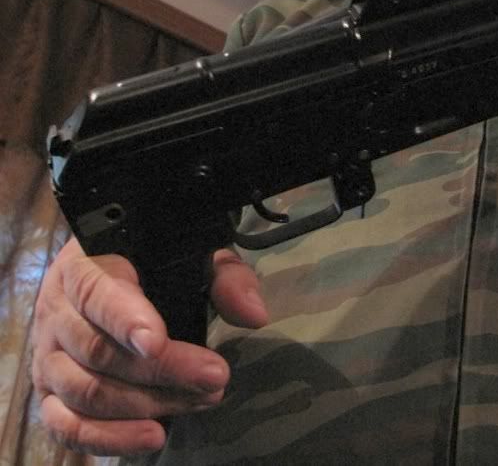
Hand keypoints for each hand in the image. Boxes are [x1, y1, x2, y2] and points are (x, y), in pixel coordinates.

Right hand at [31, 238, 267, 455]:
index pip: (97, 293)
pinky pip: (67, 427)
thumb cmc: (156, 263)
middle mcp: (55, 313)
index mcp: (85, 267)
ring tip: (202, 400)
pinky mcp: (47, 396)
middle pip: (97, 351)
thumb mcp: (196, 256)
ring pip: (85, 392)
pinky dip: (109, 438)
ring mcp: (46, 358)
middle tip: (215, 376)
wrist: (109, 272)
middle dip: (162, 370)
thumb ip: (226, 278)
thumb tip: (254, 315)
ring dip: (147, 404)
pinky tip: (154, 436)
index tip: (158, 343)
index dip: (125, 320)